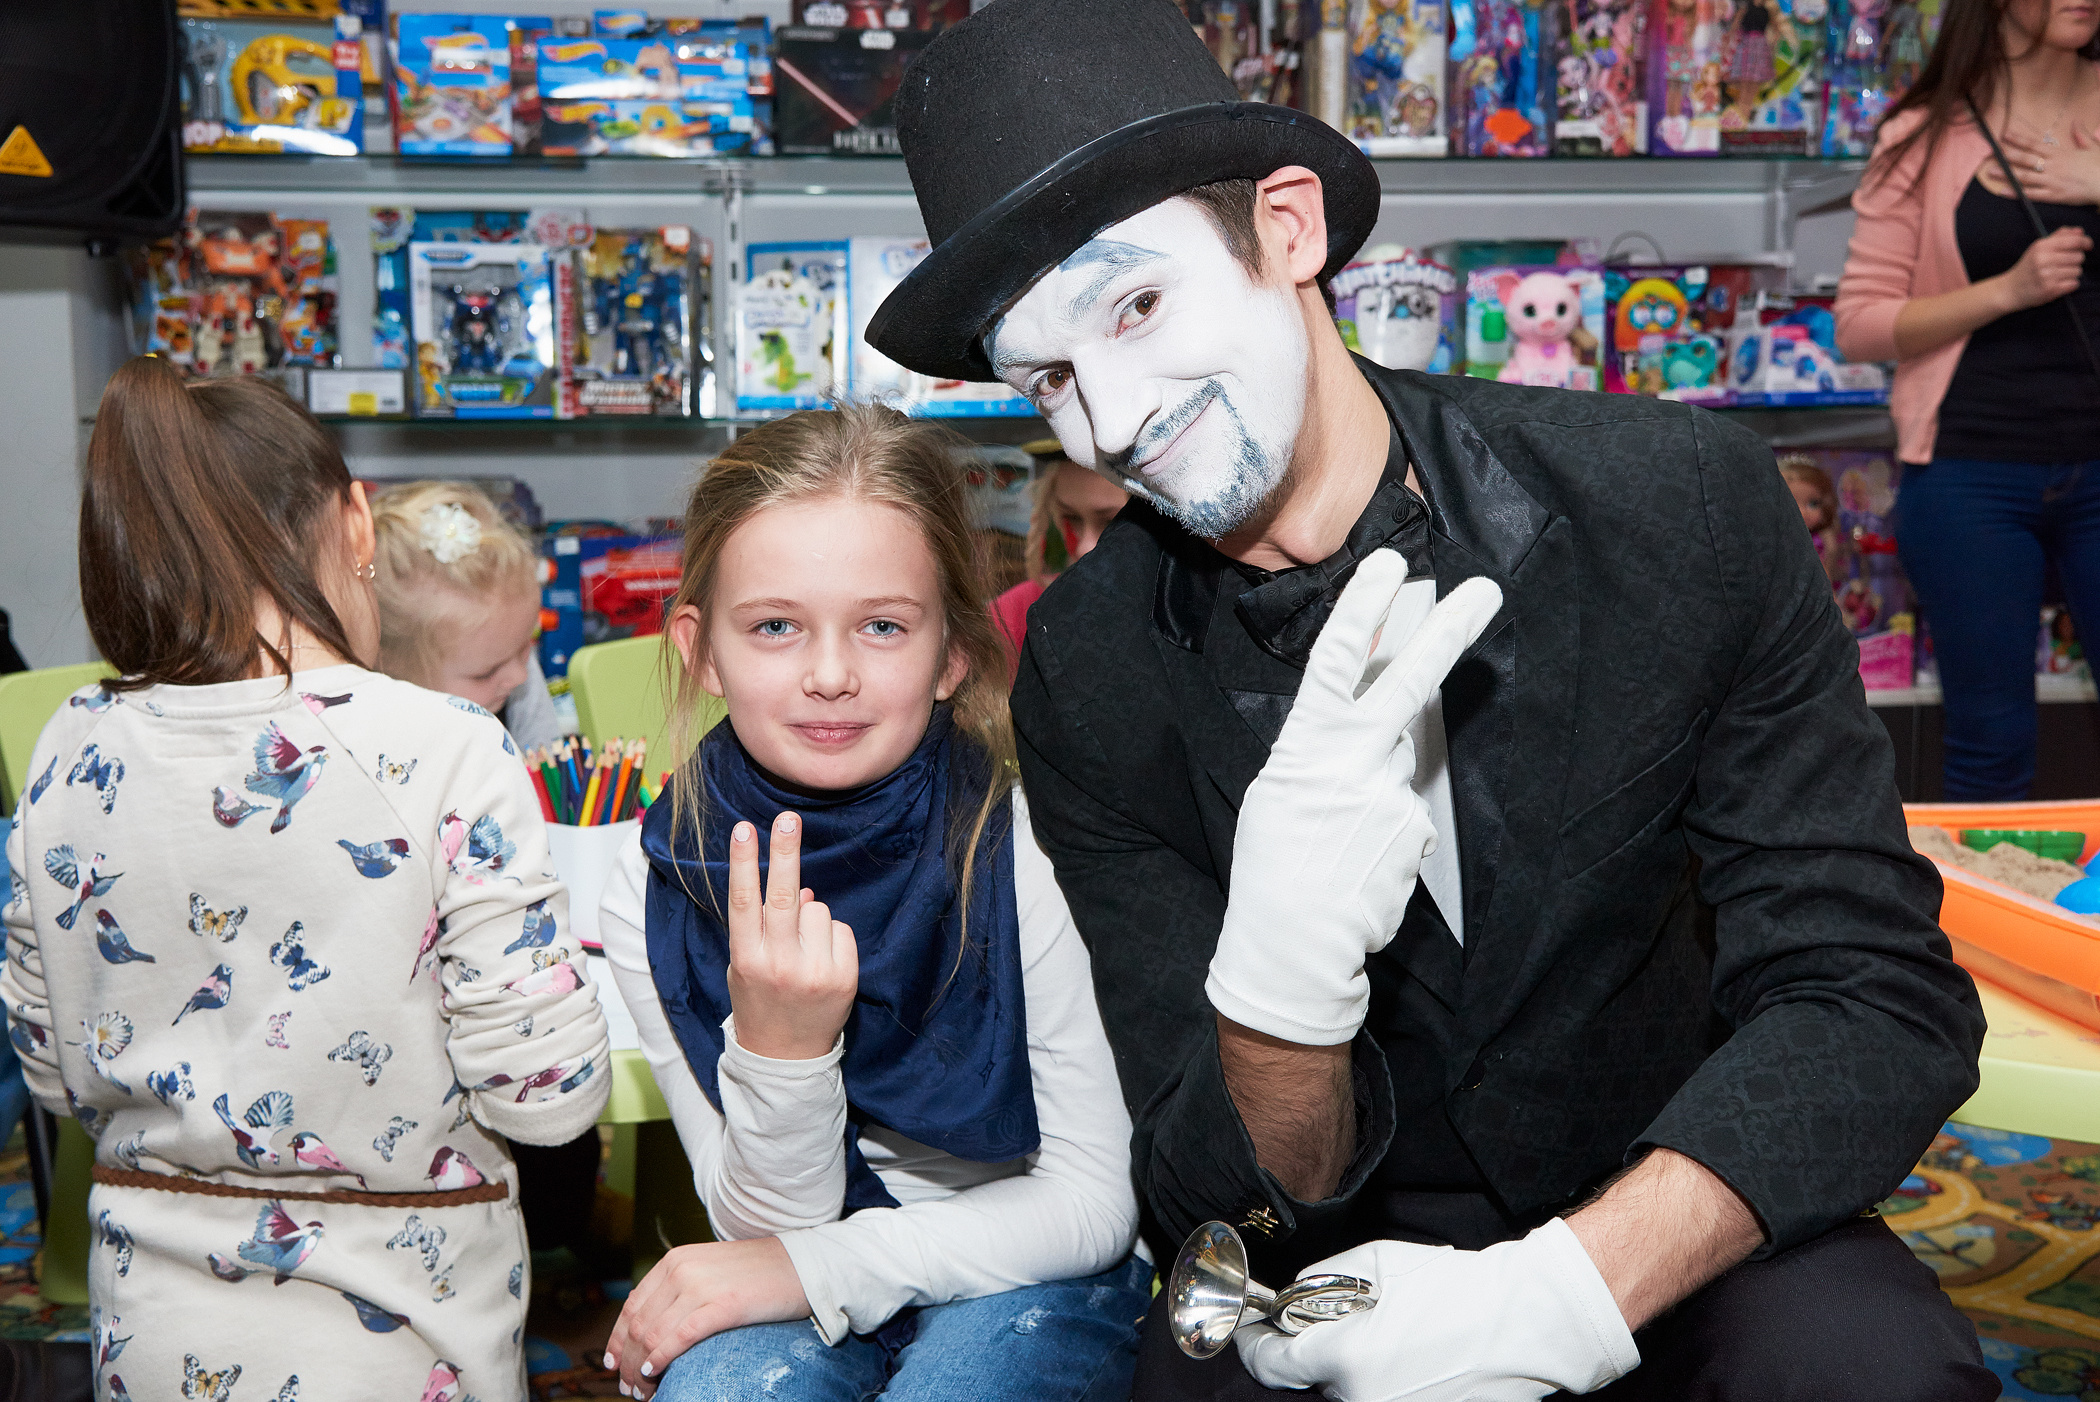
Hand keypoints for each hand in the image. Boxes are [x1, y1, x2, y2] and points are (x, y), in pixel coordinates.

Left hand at [604, 1236, 811, 1396]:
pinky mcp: (723, 1306)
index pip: (632, 1306)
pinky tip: (656, 1373)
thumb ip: (679, 1290)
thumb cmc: (759, 1273)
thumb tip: (652, 1327)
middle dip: (626, 1363)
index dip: (617, 1340)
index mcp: (675, 1260)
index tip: (613, 1364)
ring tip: (644, 1392)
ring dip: (641, 1370)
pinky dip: (661, 1360)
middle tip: (628, 1388)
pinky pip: (679, 1338)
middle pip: (638, 1325)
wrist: (803, 1265)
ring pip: (653, 1336)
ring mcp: (701, 1287)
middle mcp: (682, 1270)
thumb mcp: (709, 1270)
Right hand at [723, 813, 857, 1061]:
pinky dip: (832, 937)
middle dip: (785, 853)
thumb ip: (765, 927)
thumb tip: (801, 890)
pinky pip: (840, 930)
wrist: (786, 1057)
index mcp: (747, 959)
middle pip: (783, 896)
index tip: (743, 828)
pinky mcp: (843, 977)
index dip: (742, 862)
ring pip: (817, 909)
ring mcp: (814, 971)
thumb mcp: (748, 965)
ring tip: (802, 950)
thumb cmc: (761, 1000)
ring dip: (811, 918)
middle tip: (788, 819)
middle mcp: (779, 963)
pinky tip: (822, 961)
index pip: (743, 902)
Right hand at [1207, 551, 1502, 1044]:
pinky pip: (1408, 811)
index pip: (1335, 662)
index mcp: (1304, 747)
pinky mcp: (1416, 831)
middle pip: (1406, 685)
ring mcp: (1390, 796)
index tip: (1388, 565)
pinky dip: (1389, 828)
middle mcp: (1352, 763)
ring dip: (1376, 789)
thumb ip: (1324, 749)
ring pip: (1397, 767)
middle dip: (1447, 634)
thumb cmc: (1272, 864)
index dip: (1363, 610)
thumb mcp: (1278, 790)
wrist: (1295, 944)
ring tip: (1342, 837)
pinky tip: (1363, 857)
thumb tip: (1371, 726)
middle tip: (1484, 591)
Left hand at [1235, 1219, 1638, 1401]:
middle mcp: (1361, 1399)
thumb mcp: (1377, 1261)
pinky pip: (1381, 1400)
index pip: (1272, 1363)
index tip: (1248, 1331)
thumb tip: (1295, 1298)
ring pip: (1350, 1392)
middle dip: (1320, 1349)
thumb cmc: (1454, 1286)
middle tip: (1350, 1317)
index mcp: (1346, 1358)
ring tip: (1397, 1334)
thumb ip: (1321, 1280)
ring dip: (1356, 1367)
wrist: (1523, 1323)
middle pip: (1315, 1378)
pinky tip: (1415, 1355)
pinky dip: (1385, 1380)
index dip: (1253, 1344)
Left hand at [1992, 124, 2099, 206]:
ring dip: (2007, 174)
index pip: (2035, 144)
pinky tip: (2003, 192)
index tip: (2005, 136)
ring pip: (2024, 176)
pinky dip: (2016, 193)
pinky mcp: (2053, 195)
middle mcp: (2053, 166)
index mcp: (2061, 153)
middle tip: (1991, 154)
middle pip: (2025, 159)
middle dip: (2007, 156)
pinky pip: (2031, 194)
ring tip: (1991, 172)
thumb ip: (2081, 135)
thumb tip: (2076, 121)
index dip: (2019, 140)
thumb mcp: (2093, 146)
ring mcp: (2052, 181)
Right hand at [1993, 225, 2091, 312]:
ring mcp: (2047, 276)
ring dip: (2072, 274)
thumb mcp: (2038, 247)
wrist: (2010, 289)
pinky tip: (2059, 284)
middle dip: (2075, 261)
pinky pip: (2074, 284)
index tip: (2088, 246)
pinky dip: (2070, 284)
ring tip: (2059, 275)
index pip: (2074, 241)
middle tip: (2064, 265)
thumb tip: (2080, 231)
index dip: (2086, 242)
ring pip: (2078, 271)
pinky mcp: (2050, 290)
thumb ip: (2059, 236)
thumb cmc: (2028, 267)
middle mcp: (2044, 260)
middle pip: (2079, 257)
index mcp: (2042, 246)